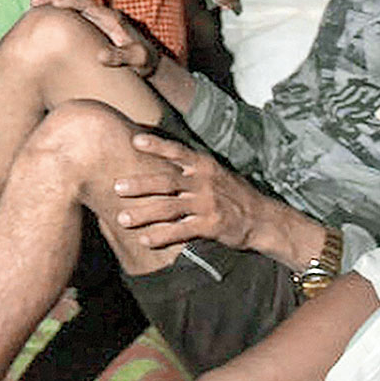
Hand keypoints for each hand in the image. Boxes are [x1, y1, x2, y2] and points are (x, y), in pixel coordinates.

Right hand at [29, 0, 157, 77]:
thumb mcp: (136, 59)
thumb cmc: (143, 61)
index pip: (88, 6)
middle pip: (76, 1)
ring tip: (34, 4)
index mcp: (112, 19)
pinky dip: (58, 15)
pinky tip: (43, 19)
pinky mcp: (92, 29)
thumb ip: (121, 56)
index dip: (72, 3)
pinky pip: (73, 18)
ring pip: (72, 8)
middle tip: (36, 1)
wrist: (148, 62)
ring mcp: (96, 21)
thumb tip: (100, 56)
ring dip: (53, 4)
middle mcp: (102, 16)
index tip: (57, 3)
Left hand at [113, 132, 276, 252]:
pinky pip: (181, 231)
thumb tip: (160, 156)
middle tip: (117, 187)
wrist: (262, 218)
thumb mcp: (215, 172)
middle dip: (140, 185)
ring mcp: (207, 204)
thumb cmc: (232, 193)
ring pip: (170, 208)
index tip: (134, 140)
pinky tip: (145, 240)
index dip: (156, 145)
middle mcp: (204, 182)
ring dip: (144, 214)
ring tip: (122, 219)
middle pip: (167, 181)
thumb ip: (190, 166)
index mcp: (204, 165)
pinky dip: (161, 236)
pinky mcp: (211, 226)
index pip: (177, 151)